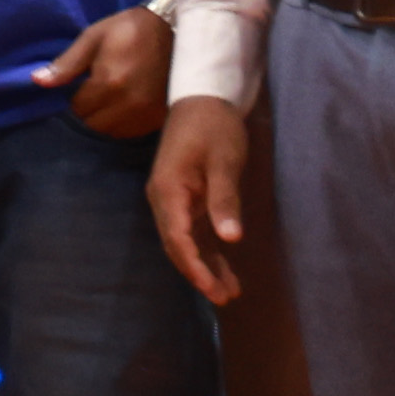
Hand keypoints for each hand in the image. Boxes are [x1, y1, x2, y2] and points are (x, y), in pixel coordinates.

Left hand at [38, 4, 172, 139]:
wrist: (175, 29)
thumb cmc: (129, 30)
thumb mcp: (93, 38)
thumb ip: (66, 64)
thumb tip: (37, 81)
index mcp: (109, 82)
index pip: (78, 107)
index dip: (77, 95)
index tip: (86, 82)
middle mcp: (128, 103)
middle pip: (93, 123)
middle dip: (90, 109)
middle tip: (99, 90)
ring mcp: (146, 114)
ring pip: (111, 132)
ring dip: (106, 119)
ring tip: (113, 97)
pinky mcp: (159, 118)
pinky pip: (131, 133)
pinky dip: (124, 123)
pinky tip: (127, 105)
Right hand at [147, 93, 249, 305]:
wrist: (203, 98)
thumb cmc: (214, 127)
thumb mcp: (224, 161)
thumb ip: (225, 200)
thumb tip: (230, 238)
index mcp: (169, 190)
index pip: (178, 238)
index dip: (194, 267)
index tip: (212, 289)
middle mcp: (164, 199)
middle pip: (178, 245)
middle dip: (199, 273)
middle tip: (225, 297)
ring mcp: (173, 200)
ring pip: (186, 242)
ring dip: (205, 266)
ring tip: (229, 292)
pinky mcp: (185, 198)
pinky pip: (194, 231)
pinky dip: (208, 250)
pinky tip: (224, 268)